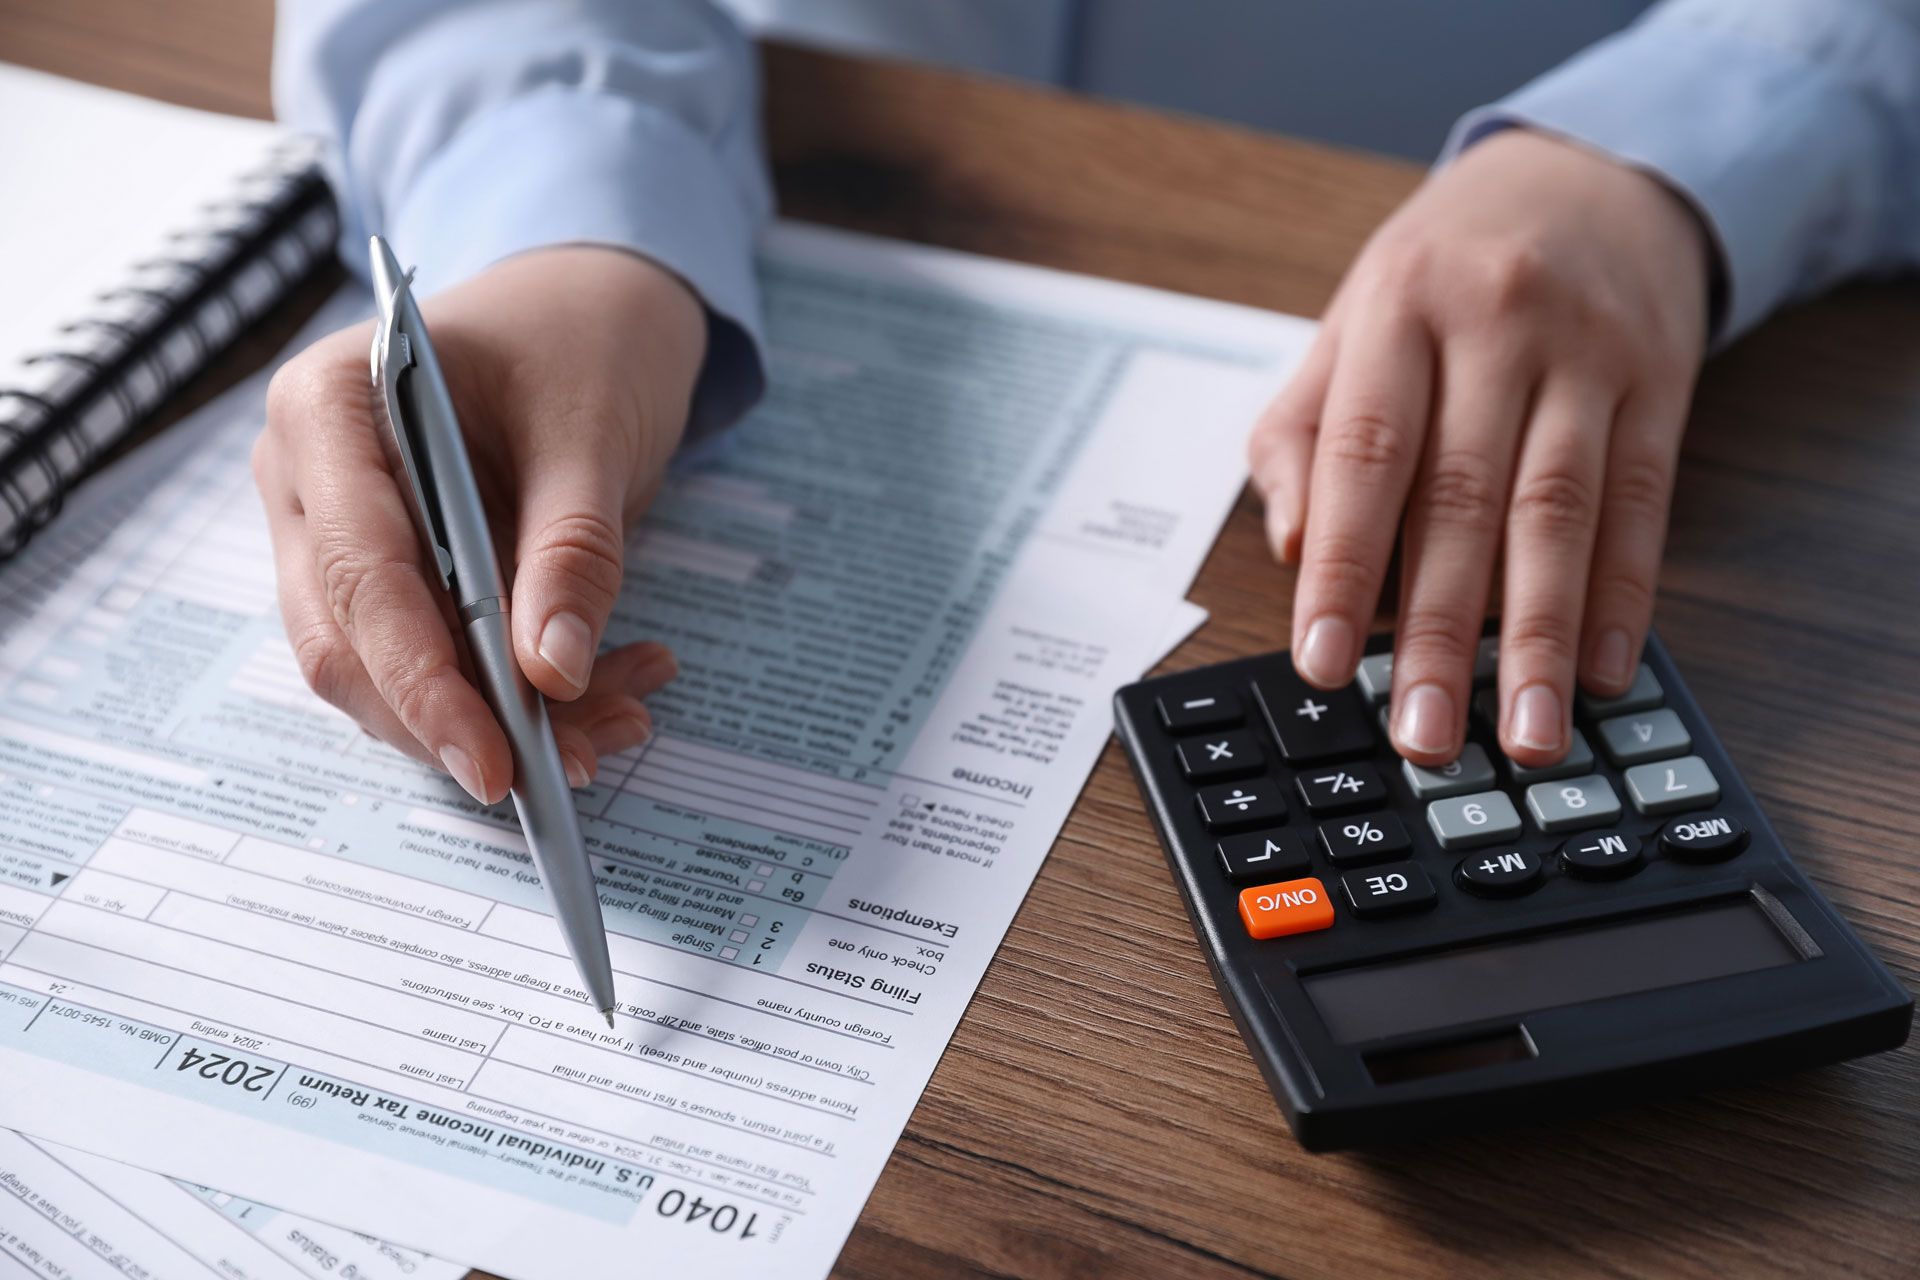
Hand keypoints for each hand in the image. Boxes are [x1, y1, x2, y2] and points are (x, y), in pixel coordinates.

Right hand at [254, 247, 707, 799]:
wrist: (592, 302)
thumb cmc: (580, 336)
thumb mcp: (592, 430)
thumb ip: (571, 549)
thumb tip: (555, 674)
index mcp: (328, 408)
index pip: (358, 573)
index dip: (422, 679)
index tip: (493, 757)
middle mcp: (308, 478)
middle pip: (351, 642)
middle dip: (463, 716)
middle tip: (578, 759)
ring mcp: (338, 531)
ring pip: (389, 669)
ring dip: (503, 714)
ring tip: (626, 712)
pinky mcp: (392, 573)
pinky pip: (435, 657)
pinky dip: (519, 691)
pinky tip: (610, 689)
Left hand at [1248, 130, 1710, 767]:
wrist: (1588, 176)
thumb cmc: (1442, 274)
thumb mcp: (1349, 323)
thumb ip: (1301, 434)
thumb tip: (1290, 550)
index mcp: (1397, 307)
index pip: (1362, 454)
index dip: (1339, 566)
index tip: (1322, 665)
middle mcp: (1495, 324)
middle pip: (1461, 500)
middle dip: (1439, 632)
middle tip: (1423, 735)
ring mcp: (1588, 351)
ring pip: (1558, 514)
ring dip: (1537, 638)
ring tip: (1525, 734)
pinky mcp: (1663, 381)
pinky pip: (1644, 503)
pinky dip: (1624, 595)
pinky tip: (1600, 670)